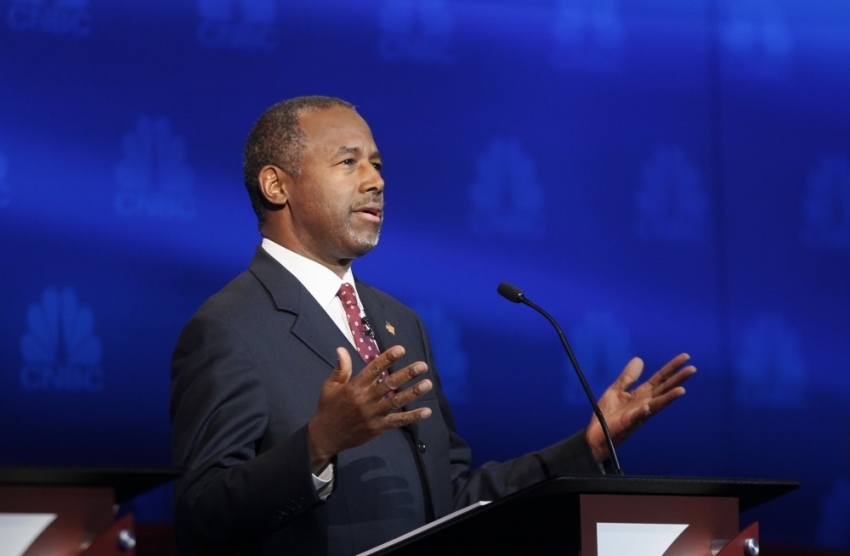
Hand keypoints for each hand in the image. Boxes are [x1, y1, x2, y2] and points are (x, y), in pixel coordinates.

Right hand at [307, 345, 432, 472]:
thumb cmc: (328, 408)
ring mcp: (373, 415)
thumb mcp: (330, 387)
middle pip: (389, 384)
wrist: (325, 437)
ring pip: (396, 401)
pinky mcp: (378, 428)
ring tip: (428, 384)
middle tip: (422, 365)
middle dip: (407, 374)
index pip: (373, 369)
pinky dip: (413, 417)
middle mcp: (365, 399)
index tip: (401, 349)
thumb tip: (342, 349)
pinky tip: (427, 411)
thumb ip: (340, 369)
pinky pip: (398, 421)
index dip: (387, 359)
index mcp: (354, 387)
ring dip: (413, 393)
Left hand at [586, 353, 695, 462]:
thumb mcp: (616, 389)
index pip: (660, 378)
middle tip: (692, 369)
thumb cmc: (609, 413)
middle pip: (664, 389)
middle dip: (678, 379)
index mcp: (642, 394)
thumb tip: (639, 359)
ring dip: (669, 397)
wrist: (596, 432)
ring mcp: (638, 414)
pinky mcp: (627, 423)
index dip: (672, 367)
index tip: (686, 357)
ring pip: (657, 404)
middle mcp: (645, 403)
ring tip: (681, 390)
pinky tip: (647, 407)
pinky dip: (642, 413)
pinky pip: (636, 417)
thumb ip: (628, 377)